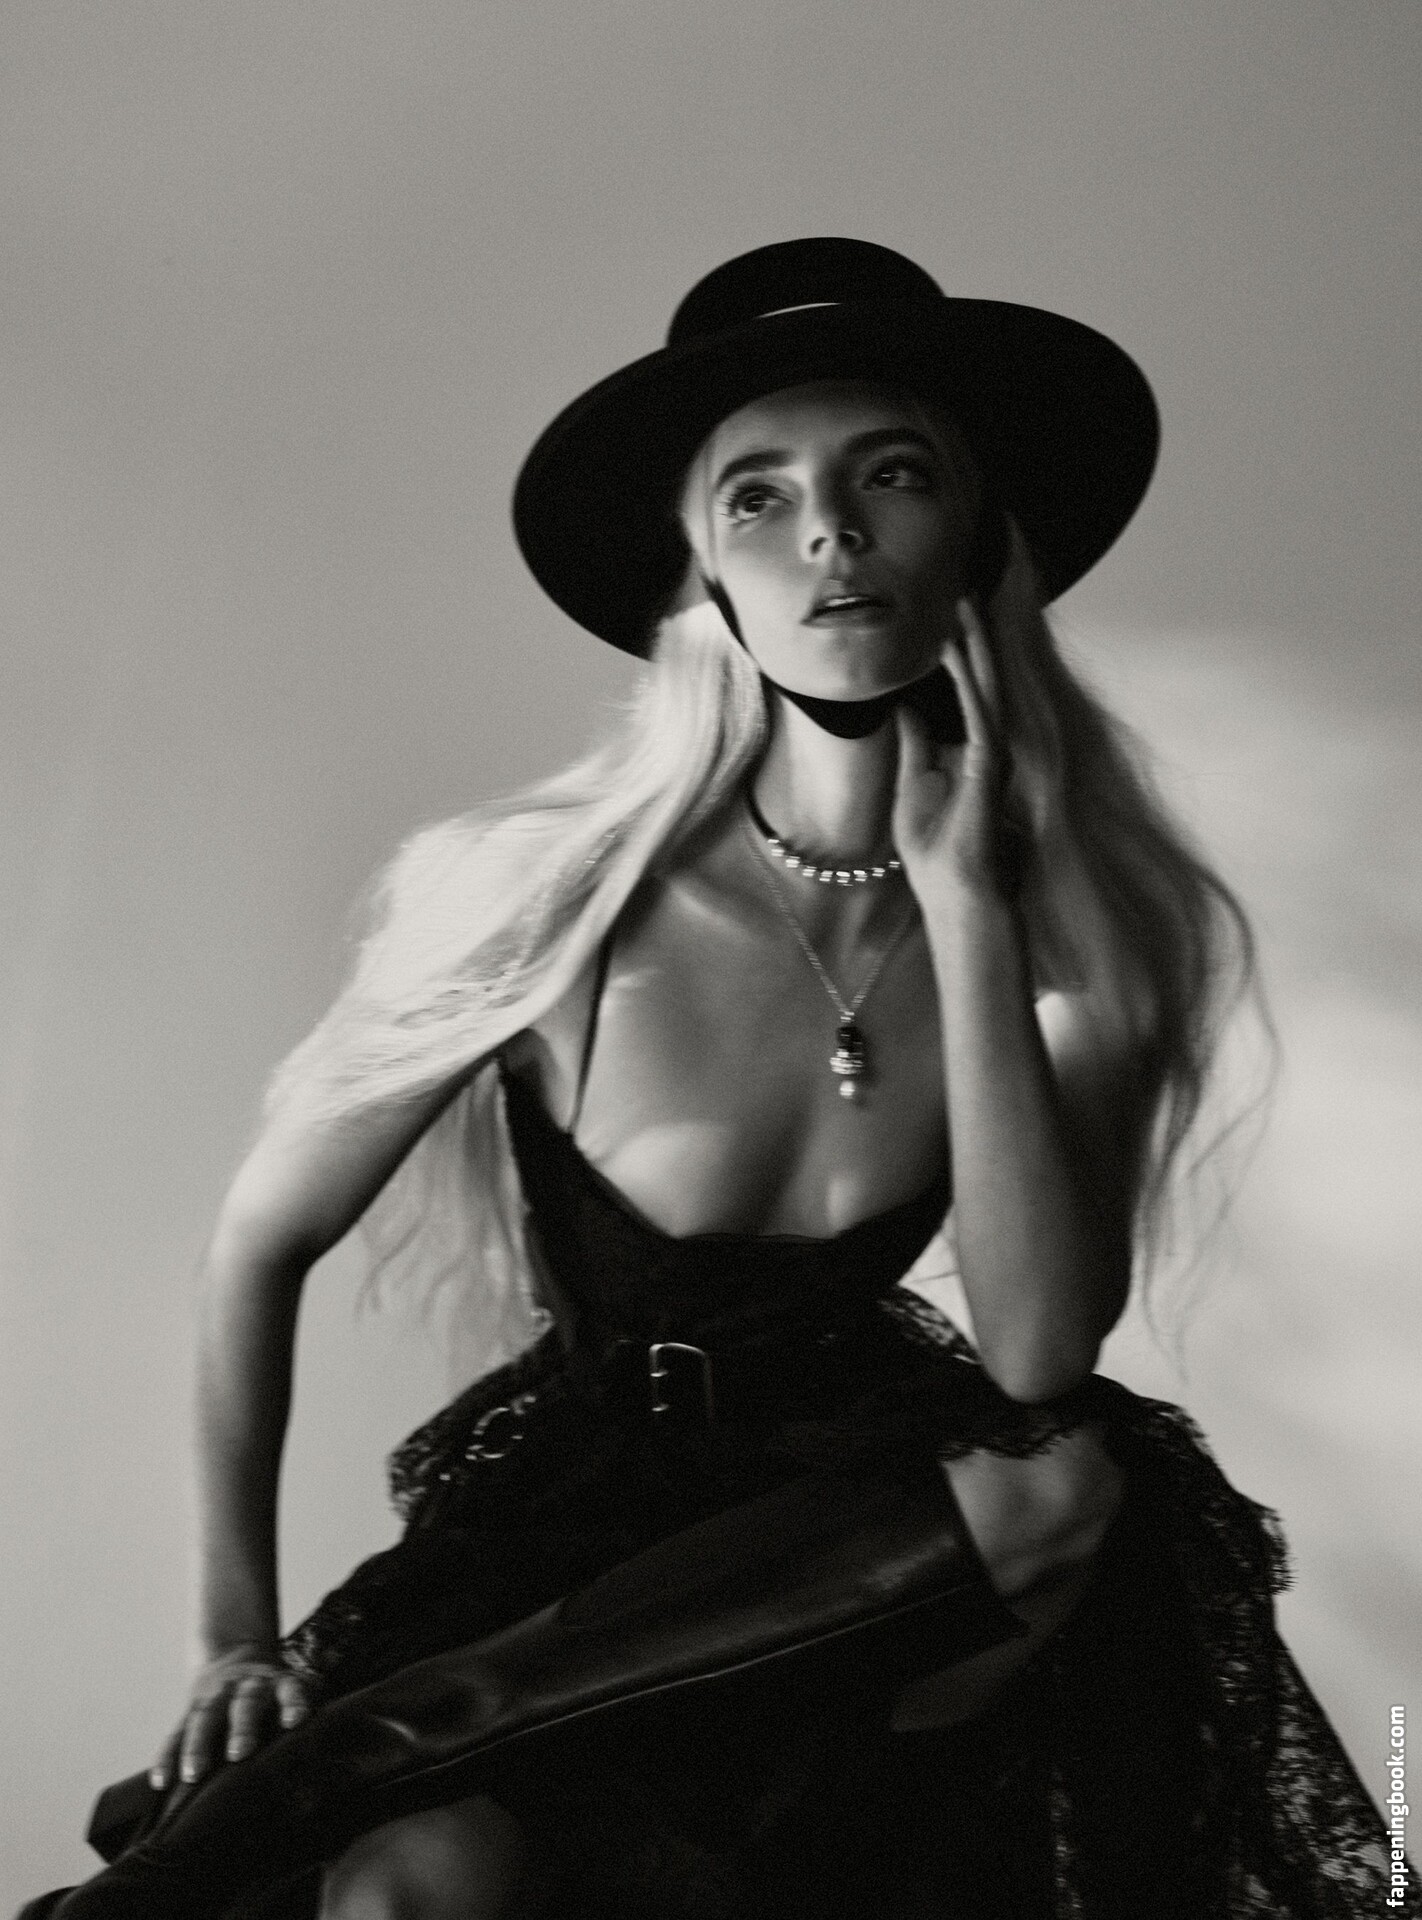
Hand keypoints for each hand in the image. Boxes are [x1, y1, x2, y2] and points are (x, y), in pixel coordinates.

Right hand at [149, 1642, 317, 1790]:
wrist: (235, 1657)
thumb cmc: (275, 1699)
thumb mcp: (295, 1698)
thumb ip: (309, 1728)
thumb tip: (327, 1775)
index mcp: (279, 1683)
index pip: (291, 1690)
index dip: (295, 1704)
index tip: (298, 1721)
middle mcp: (247, 1686)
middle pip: (245, 1703)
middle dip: (243, 1727)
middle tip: (240, 1753)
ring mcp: (216, 1697)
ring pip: (205, 1716)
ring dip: (199, 1745)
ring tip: (193, 1774)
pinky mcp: (189, 1711)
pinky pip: (175, 1733)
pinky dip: (166, 1757)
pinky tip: (160, 1782)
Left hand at [892, 598, 1012, 898]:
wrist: (951, 887)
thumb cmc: (934, 846)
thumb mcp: (913, 780)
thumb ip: (914, 739)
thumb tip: (903, 703)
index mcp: (970, 747)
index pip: (965, 688)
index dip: (957, 651)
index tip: (943, 613)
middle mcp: (988, 743)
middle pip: (980, 678)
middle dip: (971, 634)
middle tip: (960, 589)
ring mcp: (993, 751)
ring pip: (985, 684)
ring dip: (974, 644)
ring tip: (963, 602)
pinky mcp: (989, 762)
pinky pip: (978, 709)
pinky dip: (965, 678)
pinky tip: (953, 648)